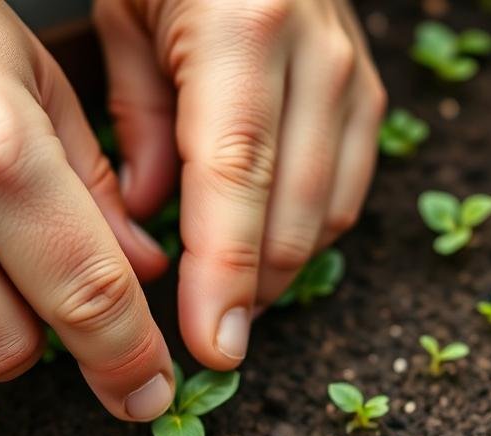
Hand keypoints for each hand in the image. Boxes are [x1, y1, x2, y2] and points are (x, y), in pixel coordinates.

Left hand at [94, 0, 385, 368]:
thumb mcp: (121, 15)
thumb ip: (134, 121)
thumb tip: (153, 223)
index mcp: (244, 25)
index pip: (235, 177)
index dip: (224, 273)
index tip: (211, 347)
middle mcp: (317, 50)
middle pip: (292, 207)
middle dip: (253, 290)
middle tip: (212, 341)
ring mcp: (354, 71)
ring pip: (329, 209)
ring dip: (281, 268)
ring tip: (232, 302)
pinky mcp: (369, 90)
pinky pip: (348, 187)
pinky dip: (309, 232)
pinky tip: (267, 251)